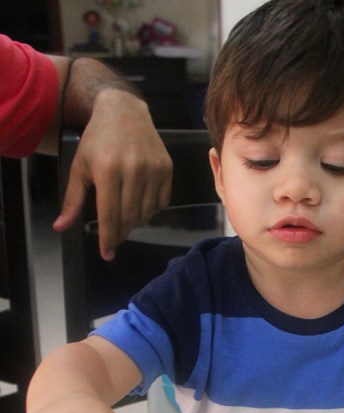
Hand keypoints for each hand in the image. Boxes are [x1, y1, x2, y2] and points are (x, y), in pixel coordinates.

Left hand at [53, 91, 171, 259]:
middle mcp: (133, 169)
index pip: (110, 216)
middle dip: (120, 233)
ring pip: (146, 213)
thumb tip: (61, 227)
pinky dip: (150, 210)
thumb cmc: (97, 141)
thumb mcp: (79, 167)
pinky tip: (139, 203)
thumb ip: (73, 200)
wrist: (124, 111)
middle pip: (129, 218)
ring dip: (135, 222)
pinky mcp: (166, 168)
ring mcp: (152, 169)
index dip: (108, 239)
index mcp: (107, 170)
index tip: (107, 254)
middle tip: (113, 238)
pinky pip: (161, 203)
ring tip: (125, 216)